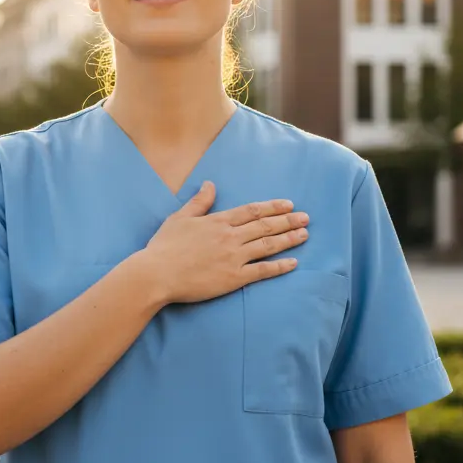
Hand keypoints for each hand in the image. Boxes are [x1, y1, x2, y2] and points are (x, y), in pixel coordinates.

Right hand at [139, 181, 308, 304]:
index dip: (272, 207)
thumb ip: (199, 202)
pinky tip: (293, 262)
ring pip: (268, 245)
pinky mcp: (233, 278)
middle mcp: (230, 237)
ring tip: (305, 235)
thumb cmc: (164, 247)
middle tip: (306, 218)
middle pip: (265, 225)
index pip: (252, 211)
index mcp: (218, 221)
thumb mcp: (179, 218)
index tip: (288, 205)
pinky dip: (279, 266)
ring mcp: (233, 257)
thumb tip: (210, 184)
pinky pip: (262, 271)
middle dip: (288, 221)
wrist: (156, 274)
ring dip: (288, 239)